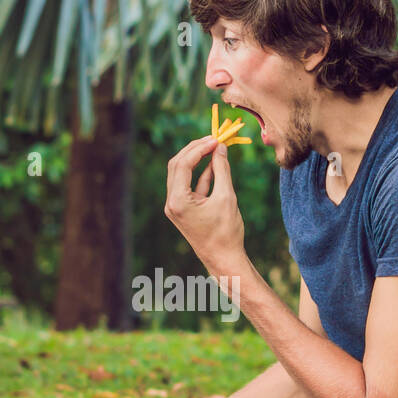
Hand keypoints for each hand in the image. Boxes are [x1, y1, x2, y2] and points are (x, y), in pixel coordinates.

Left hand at [165, 135, 246, 273]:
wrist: (224, 259)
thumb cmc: (226, 231)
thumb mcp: (226, 196)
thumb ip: (222, 170)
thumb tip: (221, 148)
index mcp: (177, 201)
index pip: (183, 165)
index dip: (199, 148)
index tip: (216, 140)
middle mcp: (171, 203)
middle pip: (177, 166)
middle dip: (195, 150)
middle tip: (213, 139)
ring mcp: (175, 206)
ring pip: (182, 174)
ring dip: (198, 160)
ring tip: (216, 148)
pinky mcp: (182, 209)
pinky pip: (189, 185)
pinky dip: (201, 174)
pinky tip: (215, 164)